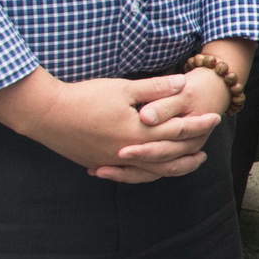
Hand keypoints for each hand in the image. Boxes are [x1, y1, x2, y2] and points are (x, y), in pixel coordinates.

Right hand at [0, 69, 220, 181]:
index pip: (177, 131)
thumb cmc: (83, 97)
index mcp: (138, 133)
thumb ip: (155, 88)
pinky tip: (148, 170)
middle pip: (169, 157)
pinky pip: (129, 174)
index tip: (214, 118)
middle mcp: (129, 152)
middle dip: (190, 150)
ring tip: (186, 164)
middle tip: (206, 148)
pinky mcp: (98, 163)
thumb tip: (183, 85)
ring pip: (150, 171)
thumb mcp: (122, 87)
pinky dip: (144, 173)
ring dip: (171, 168)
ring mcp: (113, 161)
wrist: (44, 114)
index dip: (197, 124)